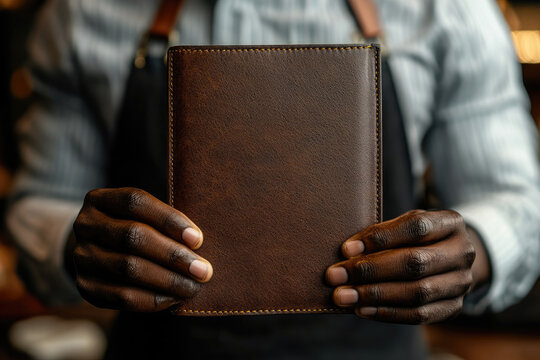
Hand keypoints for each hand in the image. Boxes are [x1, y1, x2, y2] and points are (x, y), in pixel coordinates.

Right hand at [68, 188, 211, 311]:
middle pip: (133, 236)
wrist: (95, 252)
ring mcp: (81, 256)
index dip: (168, 219)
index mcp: (100, 199)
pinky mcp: (85, 286)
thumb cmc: (133, 228)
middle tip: (203, 270)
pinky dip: (152, 299)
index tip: (198, 239)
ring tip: (193, 287)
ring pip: (128, 268)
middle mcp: (86, 225)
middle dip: (173, 255)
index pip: (135, 202)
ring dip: (167, 280)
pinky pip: (121, 296)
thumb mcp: (141, 214)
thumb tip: (198, 242)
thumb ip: (163, 221)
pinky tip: (174, 298)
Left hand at [325, 209, 483, 323]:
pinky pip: (419, 315)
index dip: (380, 238)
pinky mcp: (453, 307)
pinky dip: (387, 312)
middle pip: (415, 263)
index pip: (416, 227)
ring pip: (417, 293)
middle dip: (370, 270)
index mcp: (451, 223)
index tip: (346, 248)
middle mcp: (462, 253)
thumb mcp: (406, 224)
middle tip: (335, 276)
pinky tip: (362, 309)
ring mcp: (461, 283)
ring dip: (374, 295)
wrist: (452, 258)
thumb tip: (348, 252)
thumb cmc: (418, 237)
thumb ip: (384, 233)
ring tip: (343, 296)